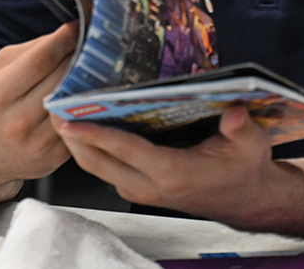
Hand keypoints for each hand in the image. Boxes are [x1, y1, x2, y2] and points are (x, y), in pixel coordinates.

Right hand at [0, 22, 77, 203]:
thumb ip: (25, 52)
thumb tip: (62, 35)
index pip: (41, 60)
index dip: (64, 39)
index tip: (78, 26)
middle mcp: (18, 121)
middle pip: (62, 78)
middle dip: (78, 55)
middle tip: (89, 42)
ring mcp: (38, 142)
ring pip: (73, 100)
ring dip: (85, 80)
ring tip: (89, 66)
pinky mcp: (54, 157)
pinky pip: (76, 123)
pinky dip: (83, 105)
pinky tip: (84, 93)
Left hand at [53, 105, 286, 222]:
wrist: (245, 200)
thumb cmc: (244, 169)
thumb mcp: (252, 146)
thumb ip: (242, 128)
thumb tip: (234, 113)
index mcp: (172, 173)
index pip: (125, 151)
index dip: (95, 134)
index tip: (69, 120)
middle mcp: (148, 185)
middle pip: (96, 161)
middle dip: (71, 135)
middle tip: (52, 103)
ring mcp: (139, 189)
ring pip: (94, 166)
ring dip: (74, 141)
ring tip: (58, 108)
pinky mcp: (135, 187)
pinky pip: (102, 167)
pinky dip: (88, 147)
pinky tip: (80, 122)